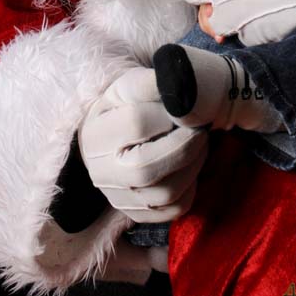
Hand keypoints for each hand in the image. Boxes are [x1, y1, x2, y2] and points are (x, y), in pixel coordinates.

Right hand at [79, 66, 207, 220]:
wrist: (114, 134)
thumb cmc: (126, 105)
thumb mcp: (131, 85)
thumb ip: (151, 82)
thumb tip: (177, 81)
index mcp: (95, 133)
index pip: (136, 122)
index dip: (168, 112)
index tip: (182, 104)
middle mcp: (100, 171)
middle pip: (145, 168)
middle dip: (184, 146)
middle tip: (200, 128)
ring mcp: (117, 197)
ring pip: (164, 193)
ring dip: (193, 164)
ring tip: (199, 142)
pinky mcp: (137, 213)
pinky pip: (173, 209)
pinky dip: (191, 186)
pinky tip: (190, 165)